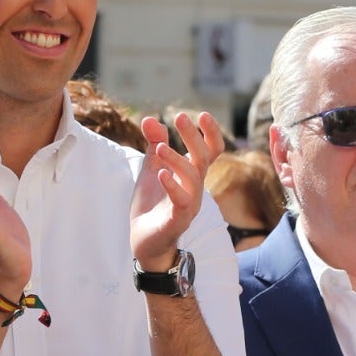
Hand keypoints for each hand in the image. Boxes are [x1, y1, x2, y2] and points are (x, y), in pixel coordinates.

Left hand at [131, 111, 222, 269]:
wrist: (144, 242)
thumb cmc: (152, 205)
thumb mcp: (152, 170)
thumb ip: (154, 145)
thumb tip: (150, 118)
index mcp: (192, 175)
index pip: (211, 151)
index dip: (210, 133)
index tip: (201, 114)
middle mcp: (195, 188)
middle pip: (203, 159)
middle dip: (193, 137)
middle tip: (180, 117)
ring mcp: (189, 205)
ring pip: (193, 179)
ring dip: (177, 160)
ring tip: (160, 147)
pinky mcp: (177, 220)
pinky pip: (181, 202)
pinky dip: (172, 186)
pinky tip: (161, 174)